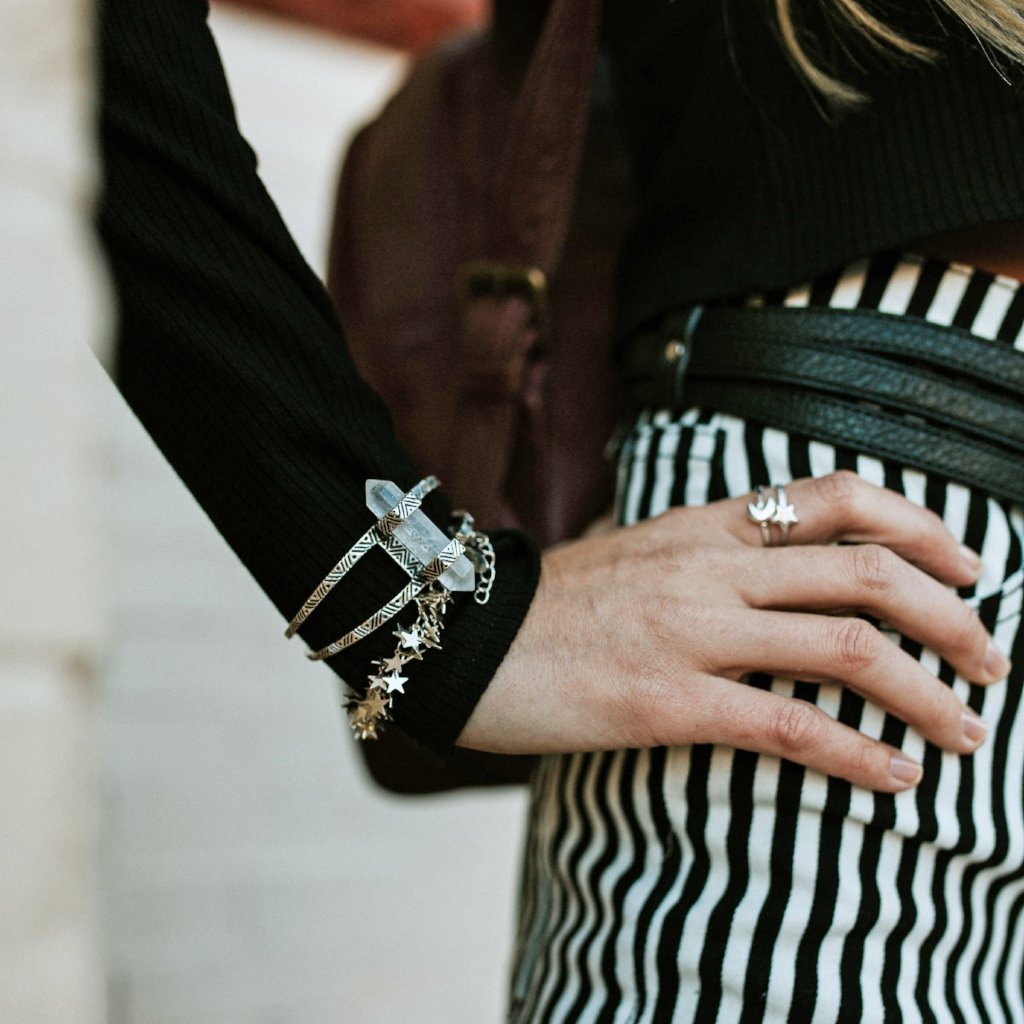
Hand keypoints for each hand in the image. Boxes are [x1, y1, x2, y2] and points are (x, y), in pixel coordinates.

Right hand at [457, 471, 1011, 791]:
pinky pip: (787, 724)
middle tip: (992, 660)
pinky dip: (857, 754)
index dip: (920, 524)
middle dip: (951, 617)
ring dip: (927, 693)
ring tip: (966, 731)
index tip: (968, 563)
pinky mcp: (667, 701)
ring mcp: (690, 631)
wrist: (461, 638)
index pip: (835, 497)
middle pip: (865, 571)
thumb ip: (697, 549)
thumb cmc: (547, 602)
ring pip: (845, 646)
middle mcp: (708, 567)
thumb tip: (753, 557)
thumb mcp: (631, 551)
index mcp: (702, 525)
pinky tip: (895, 778)